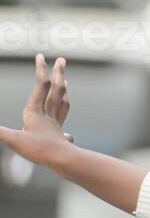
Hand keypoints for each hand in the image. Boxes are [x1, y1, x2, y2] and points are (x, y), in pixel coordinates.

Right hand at [0, 53, 74, 167]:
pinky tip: (67, 132)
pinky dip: (63, 120)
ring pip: (62, 103)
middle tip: (62, 59)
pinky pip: (62, 122)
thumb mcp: (13, 139)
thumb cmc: (39, 150)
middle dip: (58, 73)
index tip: (41, 55)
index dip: (41, 69)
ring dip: (63, 91)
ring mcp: (56, 124)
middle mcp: (48, 115)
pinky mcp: (60, 136)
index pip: (41, 85)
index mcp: (36, 112)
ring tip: (65, 83)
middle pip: (56, 90)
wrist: (64, 161)